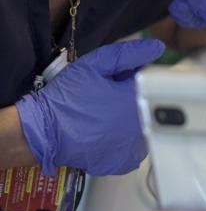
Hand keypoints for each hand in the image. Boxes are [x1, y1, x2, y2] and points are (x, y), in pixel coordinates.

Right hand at [14, 39, 164, 175]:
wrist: (43, 131)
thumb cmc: (67, 98)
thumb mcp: (94, 65)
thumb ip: (128, 55)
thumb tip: (157, 48)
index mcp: (137, 99)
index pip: (153, 82)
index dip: (136, 78)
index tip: (120, 80)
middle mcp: (142, 125)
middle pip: (149, 106)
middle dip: (134, 99)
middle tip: (108, 99)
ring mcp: (133, 147)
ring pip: (144, 128)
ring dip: (132, 120)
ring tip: (105, 117)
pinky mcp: (123, 162)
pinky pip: (132, 149)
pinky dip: (124, 141)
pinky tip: (107, 134)